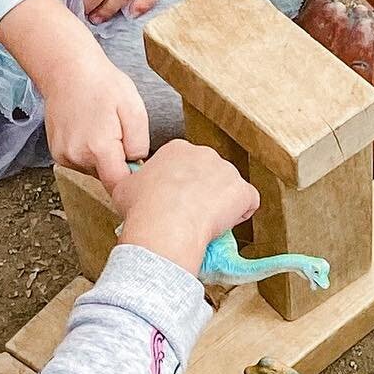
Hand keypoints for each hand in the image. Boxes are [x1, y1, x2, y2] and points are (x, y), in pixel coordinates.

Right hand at [0, 0, 150, 192]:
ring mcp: (64, 155)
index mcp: (98, 148)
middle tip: (121, 137)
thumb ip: (140, 145)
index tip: (139, 169)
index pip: (119, 186)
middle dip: (119, 165)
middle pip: (108, 179)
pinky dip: (90, 154)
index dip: (133, 182)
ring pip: (95, 172)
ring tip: (103, 130)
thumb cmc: (102, 83)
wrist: (66, 67)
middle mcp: (77, 156)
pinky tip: (90, 132)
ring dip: (104, 159)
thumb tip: (138, 167)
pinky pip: (82, 164)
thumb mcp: (134, 110)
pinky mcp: (57, 153)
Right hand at [110, 140, 260, 273]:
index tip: (179, 201)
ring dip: (222, 204)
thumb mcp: (124, 188)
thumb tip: (131, 190)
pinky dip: (241, 214)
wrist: (165, 224)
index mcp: (177, 149)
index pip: (188, 165)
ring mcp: (226, 170)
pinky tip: (225, 224)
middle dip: (206, 193)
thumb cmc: (143, 208)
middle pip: (211, 174)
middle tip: (193, 214)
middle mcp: (204, 154)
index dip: (185, 186)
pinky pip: (249, 202)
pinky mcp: (243, 190)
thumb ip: (133, 183)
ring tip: (206, 223)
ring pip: (230, 188)